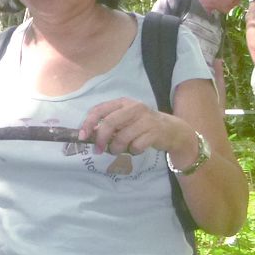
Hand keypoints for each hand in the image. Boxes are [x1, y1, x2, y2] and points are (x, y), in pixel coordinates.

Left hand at [79, 98, 198, 162]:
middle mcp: (134, 108)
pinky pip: (136, 146)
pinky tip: (137, 148)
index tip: (82, 136)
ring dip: (117, 148)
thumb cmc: (143, 125)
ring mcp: (146, 119)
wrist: (172, 130)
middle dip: (101, 139)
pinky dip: (133, 151)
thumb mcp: (126, 120)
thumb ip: (109, 124)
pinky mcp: (154, 132)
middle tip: (98, 150)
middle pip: (109, 123)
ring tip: (120, 150)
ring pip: (122, 138)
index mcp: (123, 102)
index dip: (88, 123)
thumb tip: (89, 135)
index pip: (100, 109)